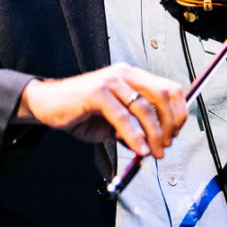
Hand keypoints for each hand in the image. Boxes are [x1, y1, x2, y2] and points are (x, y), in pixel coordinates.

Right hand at [14, 63, 187, 158]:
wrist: (47, 104)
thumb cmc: (81, 110)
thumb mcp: (115, 120)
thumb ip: (136, 126)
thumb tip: (157, 143)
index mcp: (134, 76)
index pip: (170, 88)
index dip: (178, 112)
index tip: (176, 133)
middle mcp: (125, 74)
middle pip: (163, 95)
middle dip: (170, 123)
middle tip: (166, 145)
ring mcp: (111, 80)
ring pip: (145, 107)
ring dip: (154, 135)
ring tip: (152, 152)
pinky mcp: (97, 92)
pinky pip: (123, 116)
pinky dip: (135, 136)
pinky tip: (139, 149)